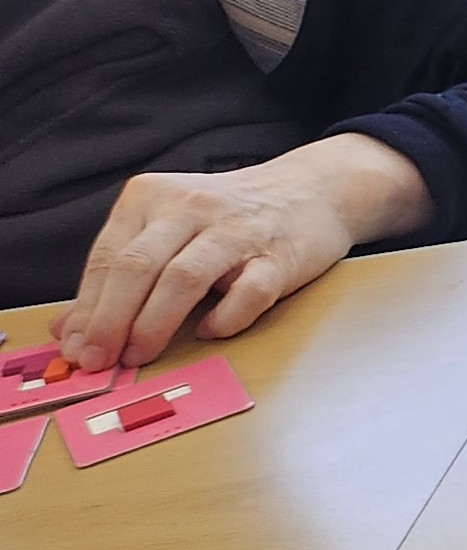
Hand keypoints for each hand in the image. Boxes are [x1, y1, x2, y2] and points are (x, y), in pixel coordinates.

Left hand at [56, 133, 432, 369]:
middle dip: (110, 321)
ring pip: (183, 278)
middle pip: (137, 267)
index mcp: (153, 197)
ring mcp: (238, 230)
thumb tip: (69, 330)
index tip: (76, 349)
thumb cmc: (229, 218)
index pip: (107, 257)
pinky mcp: (280, 255)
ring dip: (154, 324)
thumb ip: (119, 273)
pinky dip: (226, 318)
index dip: (87, 308)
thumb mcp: (167, 230)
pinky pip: (248, 292)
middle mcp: (191, 207)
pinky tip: (210, 332)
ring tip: (139, 355)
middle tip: (98, 360)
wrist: (314, 190)